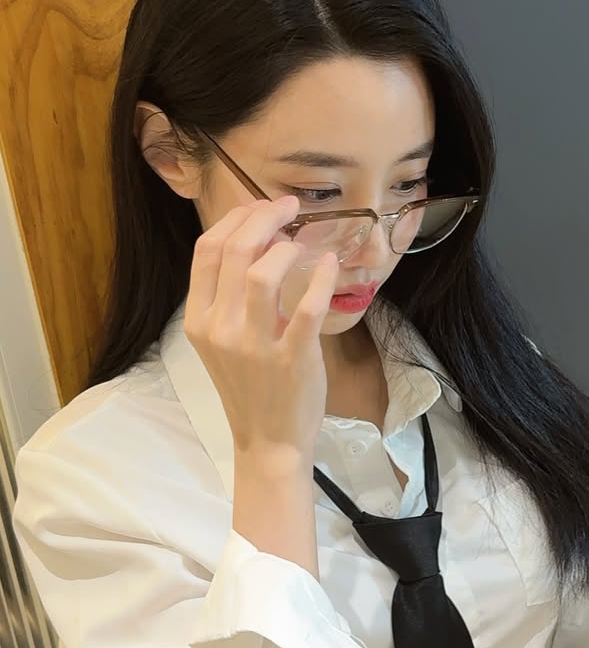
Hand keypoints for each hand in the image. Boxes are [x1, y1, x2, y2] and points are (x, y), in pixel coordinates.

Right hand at [183, 198, 338, 469]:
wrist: (268, 441)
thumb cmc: (251, 388)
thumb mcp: (223, 342)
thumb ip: (229, 298)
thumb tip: (257, 241)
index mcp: (198, 320)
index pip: (206, 250)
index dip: (236, 219)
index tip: (261, 206)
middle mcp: (220, 329)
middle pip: (234, 251)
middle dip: (264, 218)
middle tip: (290, 208)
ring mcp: (254, 345)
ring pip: (262, 272)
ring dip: (286, 247)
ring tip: (303, 243)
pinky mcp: (292, 358)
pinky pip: (307, 308)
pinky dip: (321, 279)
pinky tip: (330, 265)